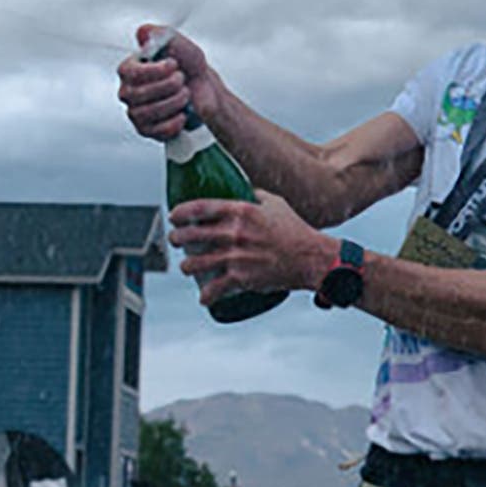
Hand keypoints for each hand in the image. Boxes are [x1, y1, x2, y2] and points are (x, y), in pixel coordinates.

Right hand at [117, 26, 221, 141]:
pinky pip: (157, 130)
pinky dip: (175, 122)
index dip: (156, 71)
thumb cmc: (188, 66)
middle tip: (182, 80)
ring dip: (174, 102)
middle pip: (139, 94)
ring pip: (148, 112)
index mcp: (129, 69)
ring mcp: (135, 112)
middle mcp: (127, 91)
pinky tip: (182, 113)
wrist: (203, 89)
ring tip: (185, 94)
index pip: (131, 73)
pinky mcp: (147, 130)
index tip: (174, 65)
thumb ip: (160, 35)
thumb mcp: (178, 43)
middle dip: (169, 86)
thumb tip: (143, 33)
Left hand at [169, 193, 332, 308]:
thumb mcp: (276, 203)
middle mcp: (235, 233)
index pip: (200, 208)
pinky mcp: (243, 278)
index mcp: (241, 211)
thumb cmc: (295, 230)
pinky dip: (206, 295)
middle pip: (193, 235)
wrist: (312, 259)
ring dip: (186, 266)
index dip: (181, 212)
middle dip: (177, 238)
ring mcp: (237, 257)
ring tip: (186, 267)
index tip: (173, 216)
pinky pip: (216, 288)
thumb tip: (243, 188)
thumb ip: (256, 194)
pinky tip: (203, 298)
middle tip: (175, 240)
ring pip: (197, 263)